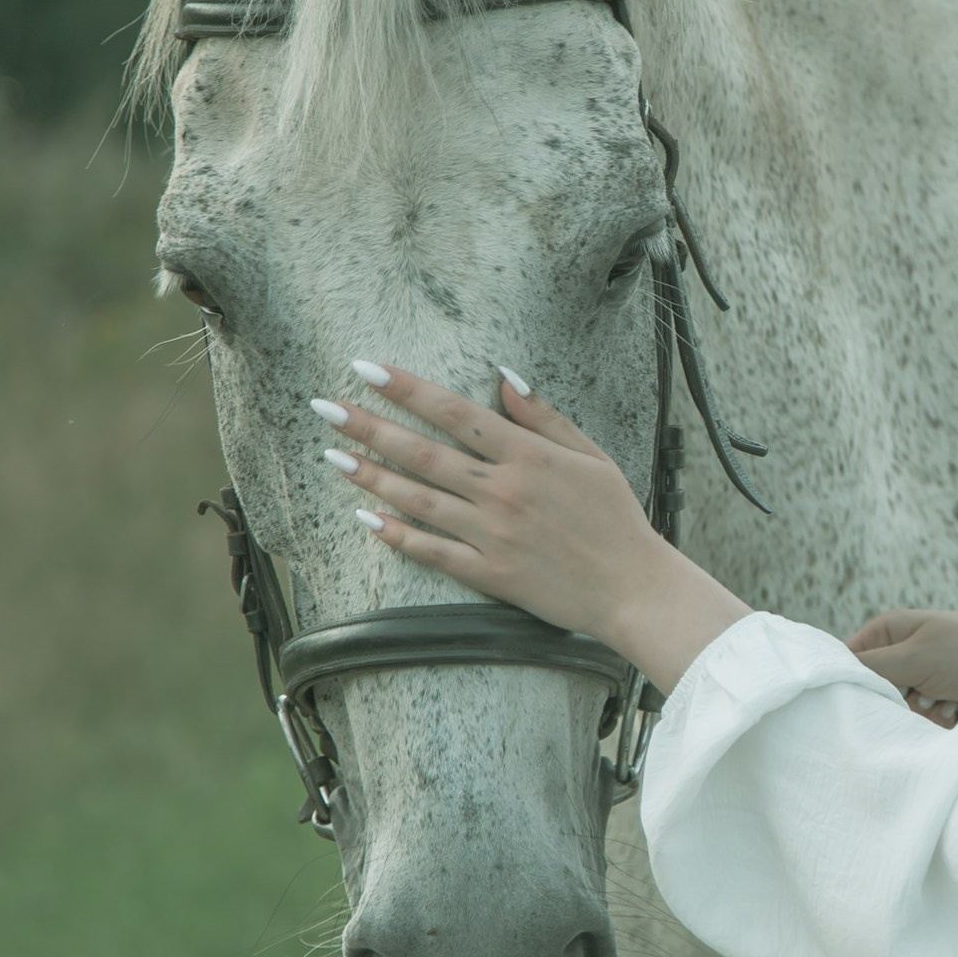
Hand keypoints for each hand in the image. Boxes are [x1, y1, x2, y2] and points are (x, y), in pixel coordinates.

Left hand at [313, 360, 712, 648]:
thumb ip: (544, 418)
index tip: (366, 368)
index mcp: (529, 456)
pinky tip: (365, 520)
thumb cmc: (616, 518)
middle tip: (325, 408)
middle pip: (423, 453)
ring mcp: (492, 534)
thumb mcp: (591, 455)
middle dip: (369, 427)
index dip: (407, 388)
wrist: (633, 588)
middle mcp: (504, 492)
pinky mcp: (489, 573)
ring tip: (332, 456)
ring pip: (418, 500)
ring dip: (370, 477)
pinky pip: (433, 551)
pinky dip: (397, 535)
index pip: (456, 412)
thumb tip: (503, 377)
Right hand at [845, 609, 957, 728]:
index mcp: (891, 630)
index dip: (850, 681)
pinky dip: (935, 722)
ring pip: (898, 711)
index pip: (850, 660)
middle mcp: (904, 653)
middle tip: (913, 698)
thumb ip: (871, 668)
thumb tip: (829, 675)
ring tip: (941, 702)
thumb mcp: (916, 656)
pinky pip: (922, 722)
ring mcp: (925, 679)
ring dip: (916, 714)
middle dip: (890, 702)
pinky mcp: (944, 702)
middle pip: (874, 690)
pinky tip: (955, 712)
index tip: (861, 698)